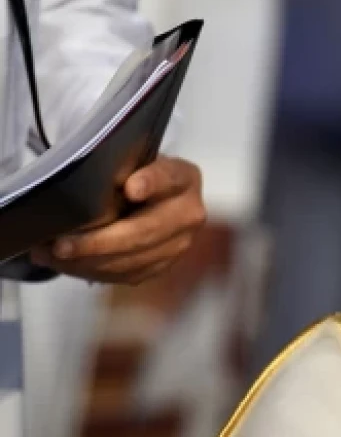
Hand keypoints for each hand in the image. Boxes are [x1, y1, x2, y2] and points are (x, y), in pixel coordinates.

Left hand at [30, 156, 205, 283]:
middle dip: (100, 242)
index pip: (169, 178)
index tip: (130, 189)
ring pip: (135, 260)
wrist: (150, 199)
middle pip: (146, 230)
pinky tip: (69, 265)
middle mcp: (189, 213)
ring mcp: (180, 244)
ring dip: (91, 262)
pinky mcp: (165, 266)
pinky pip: (129, 274)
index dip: (150, 183)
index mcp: (184, 178)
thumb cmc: (133, 174)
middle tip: (62, 245)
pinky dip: (95, 271)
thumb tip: (85, 193)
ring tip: (55, 257)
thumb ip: (117, 171)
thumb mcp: (128, 162)